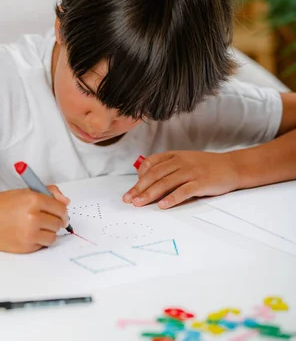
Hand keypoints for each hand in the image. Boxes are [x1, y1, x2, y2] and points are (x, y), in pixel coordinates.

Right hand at [0, 186, 70, 252]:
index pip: (61, 209)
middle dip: (54, 222)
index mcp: (33, 199)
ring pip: (53, 236)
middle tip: (44, 219)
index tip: (60, 213)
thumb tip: (66, 202)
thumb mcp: (24, 192)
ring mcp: (29, 233)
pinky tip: (26, 234)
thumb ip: (49, 193)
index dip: (61, 212)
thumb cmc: (0, 205)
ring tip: (35, 227)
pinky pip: (43, 245)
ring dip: (48, 233)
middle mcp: (33, 217)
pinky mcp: (26, 247)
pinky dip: (38, 241)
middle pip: (59, 223)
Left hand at [122, 151, 239, 208]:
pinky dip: (171, 198)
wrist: (233, 166)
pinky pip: (183, 191)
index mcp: (174, 156)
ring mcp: (191, 171)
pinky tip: (162, 205)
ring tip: (139, 203)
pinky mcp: (201, 182)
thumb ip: (168, 168)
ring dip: (150, 194)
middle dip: (139, 188)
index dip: (139, 176)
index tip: (132, 189)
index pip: (151, 164)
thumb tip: (146, 180)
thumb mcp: (185, 161)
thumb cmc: (205, 166)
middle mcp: (180, 162)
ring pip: (165, 182)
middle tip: (128, 199)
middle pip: (155, 175)